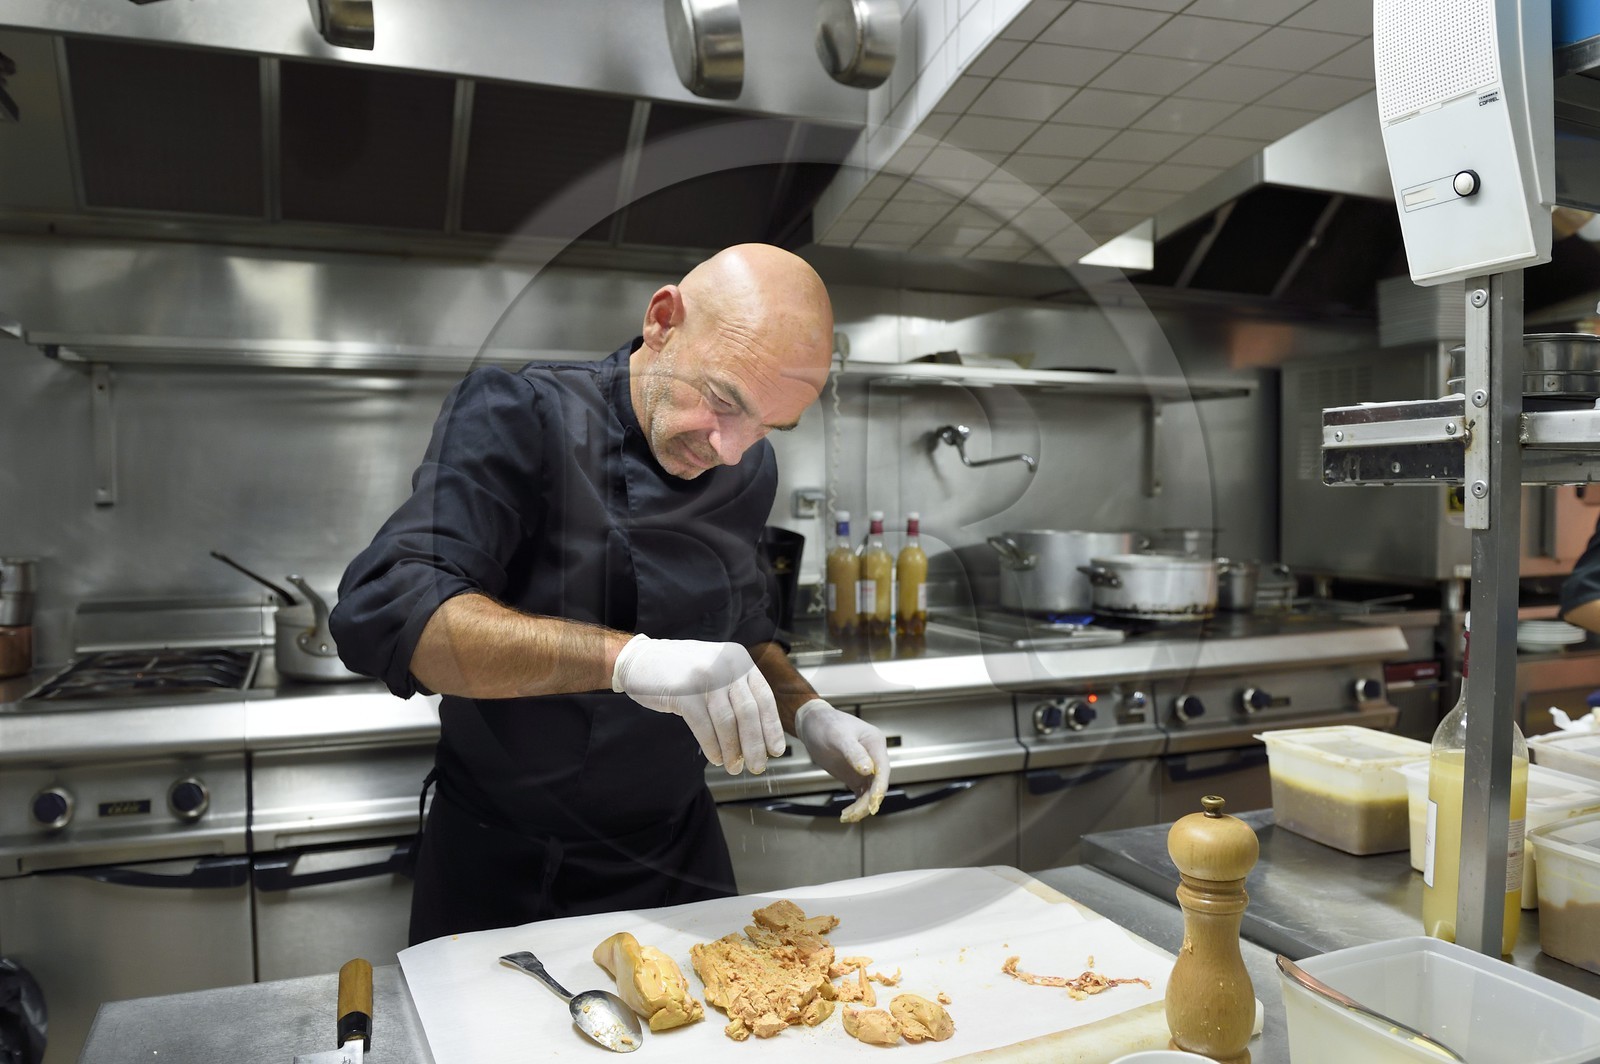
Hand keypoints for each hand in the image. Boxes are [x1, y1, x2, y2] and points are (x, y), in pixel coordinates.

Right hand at [611, 634, 784, 773]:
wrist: (642, 660)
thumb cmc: (681, 670)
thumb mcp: (716, 670)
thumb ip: (736, 693)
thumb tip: (757, 735)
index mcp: (739, 659)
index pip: (764, 697)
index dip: (771, 727)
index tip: (775, 749)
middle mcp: (726, 664)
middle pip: (748, 712)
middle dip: (755, 744)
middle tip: (757, 765)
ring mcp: (705, 677)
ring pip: (727, 722)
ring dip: (733, 750)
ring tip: (733, 766)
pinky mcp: (685, 692)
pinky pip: (704, 726)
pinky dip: (712, 746)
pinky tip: (716, 757)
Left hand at [795, 699, 889, 822]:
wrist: (812, 724)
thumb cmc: (826, 724)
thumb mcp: (838, 736)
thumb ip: (853, 752)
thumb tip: (868, 770)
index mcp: (875, 743)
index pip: (883, 768)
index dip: (880, 787)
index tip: (873, 802)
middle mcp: (874, 756)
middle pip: (878, 784)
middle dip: (869, 801)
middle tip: (854, 813)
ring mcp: (865, 768)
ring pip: (870, 792)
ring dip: (862, 806)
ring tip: (847, 816)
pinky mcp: (855, 776)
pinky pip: (861, 794)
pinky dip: (857, 805)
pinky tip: (848, 813)